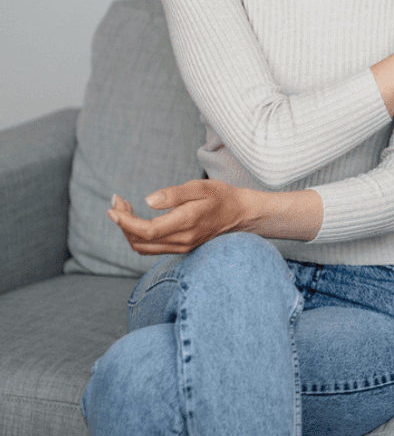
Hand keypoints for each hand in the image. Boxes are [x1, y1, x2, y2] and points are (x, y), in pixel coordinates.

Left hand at [107, 180, 255, 254]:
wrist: (239, 213)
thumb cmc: (220, 196)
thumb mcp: (200, 186)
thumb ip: (174, 194)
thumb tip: (148, 201)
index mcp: (186, 223)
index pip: (147, 231)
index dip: (125, 222)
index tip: (112, 208)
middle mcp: (182, 240)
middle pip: (140, 241)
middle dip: (122, 222)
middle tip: (117, 201)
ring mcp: (181, 247)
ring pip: (142, 247)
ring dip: (127, 230)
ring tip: (123, 209)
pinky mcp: (180, 248)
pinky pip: (150, 247)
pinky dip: (137, 235)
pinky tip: (136, 218)